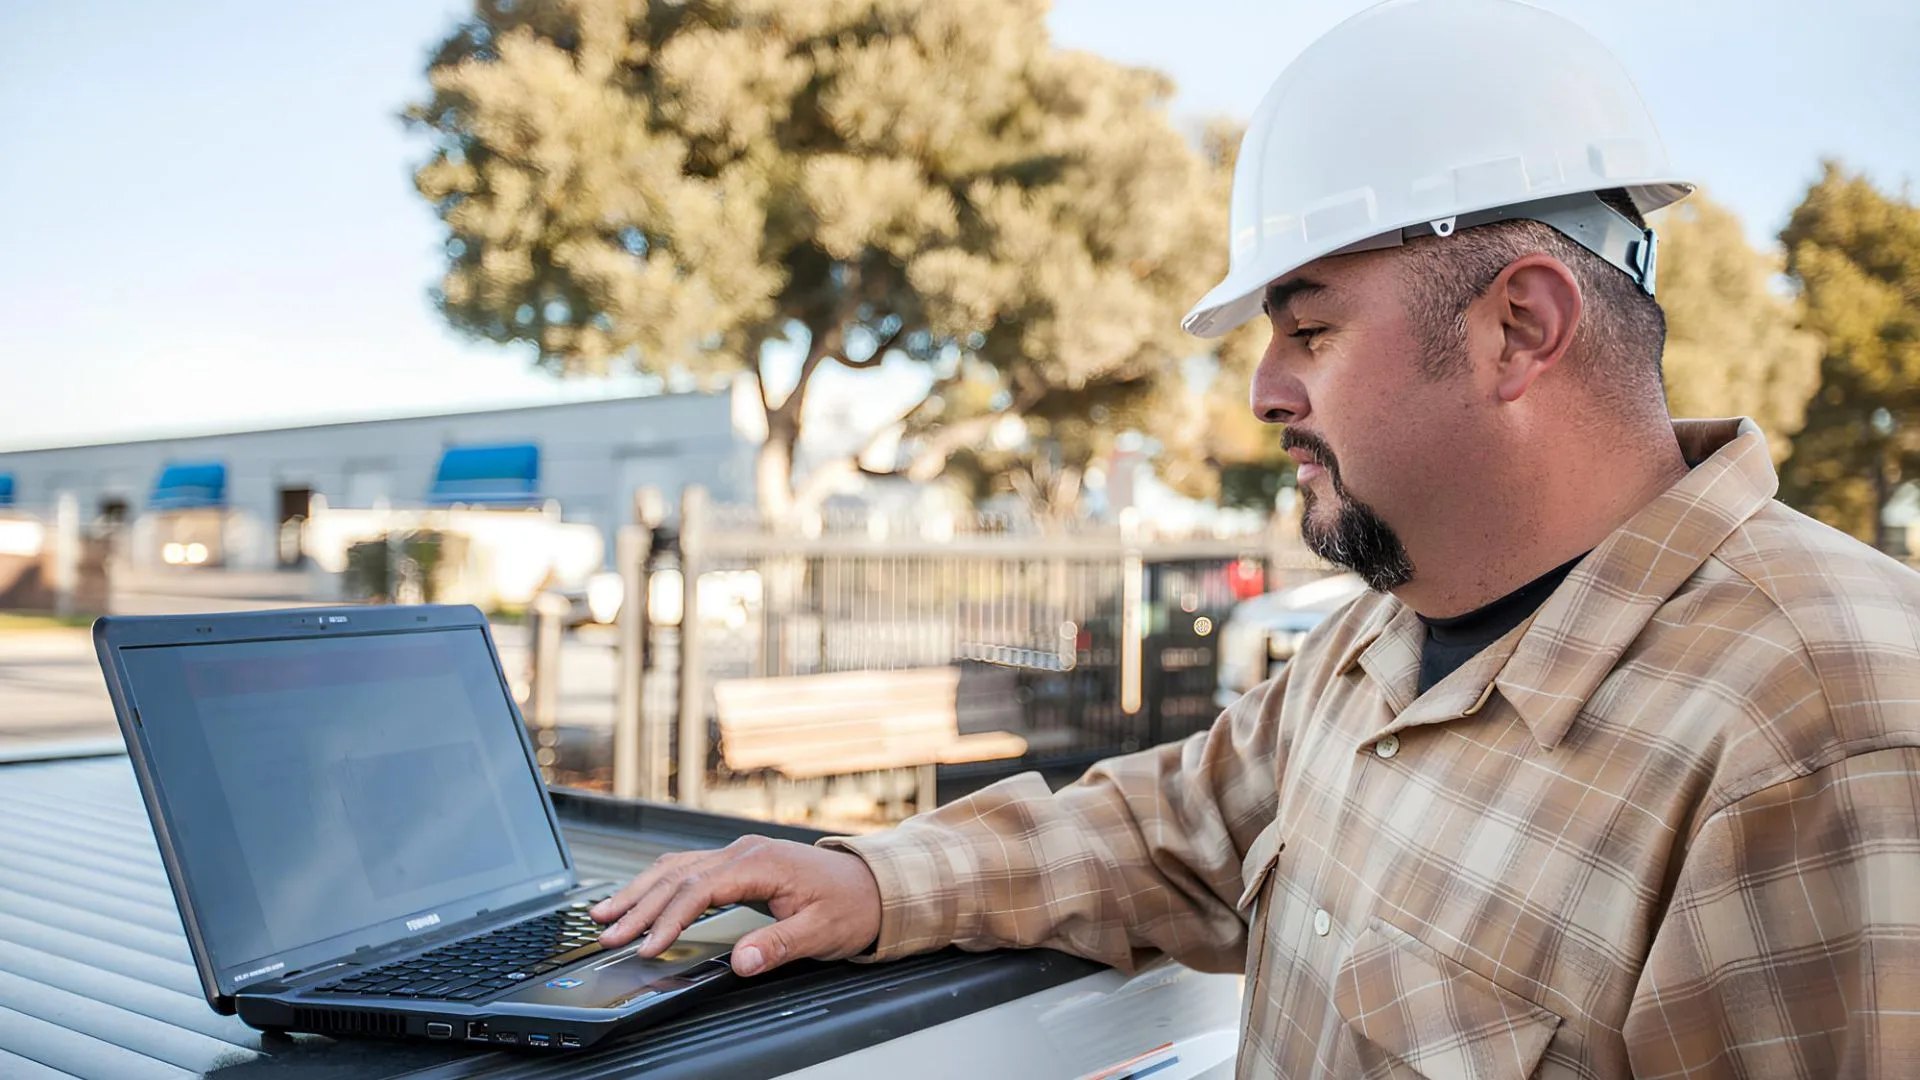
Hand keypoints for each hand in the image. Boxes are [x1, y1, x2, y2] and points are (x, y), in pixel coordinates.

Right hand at [590, 836, 882, 976]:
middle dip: (638, 905)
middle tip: (605, 933)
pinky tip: (637, 898)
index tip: (647, 946)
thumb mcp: (821, 932)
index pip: (699, 888)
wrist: (873, 885)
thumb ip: (778, 945)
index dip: (669, 919)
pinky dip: (657, 884)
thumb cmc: (851, 905)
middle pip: (677, 874)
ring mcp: (739, 854)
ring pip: (676, 867)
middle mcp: (744, 852)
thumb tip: (741, 961)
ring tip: (603, 914)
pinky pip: (687, 868)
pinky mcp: (738, 863)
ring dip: (639, 890)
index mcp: (761, 863)